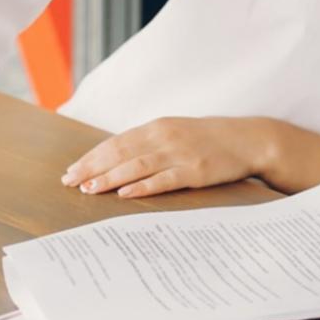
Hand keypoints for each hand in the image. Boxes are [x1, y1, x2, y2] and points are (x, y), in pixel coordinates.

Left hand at [61, 116, 319, 197]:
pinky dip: (142, 186)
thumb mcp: (177, 134)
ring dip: (109, 177)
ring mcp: (180, 153)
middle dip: (92, 168)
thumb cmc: (210, 140)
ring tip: (88, 189)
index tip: (72, 169)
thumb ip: (151, 143)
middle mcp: (166, 136)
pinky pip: (164, 180)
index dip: (92, 156)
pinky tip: (124, 194)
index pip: (117, 142)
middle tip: (69, 182)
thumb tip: (119, 159)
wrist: (249, 139)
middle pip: (121, 153)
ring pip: (137, 165)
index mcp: (159, 126)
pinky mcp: (196, 170)